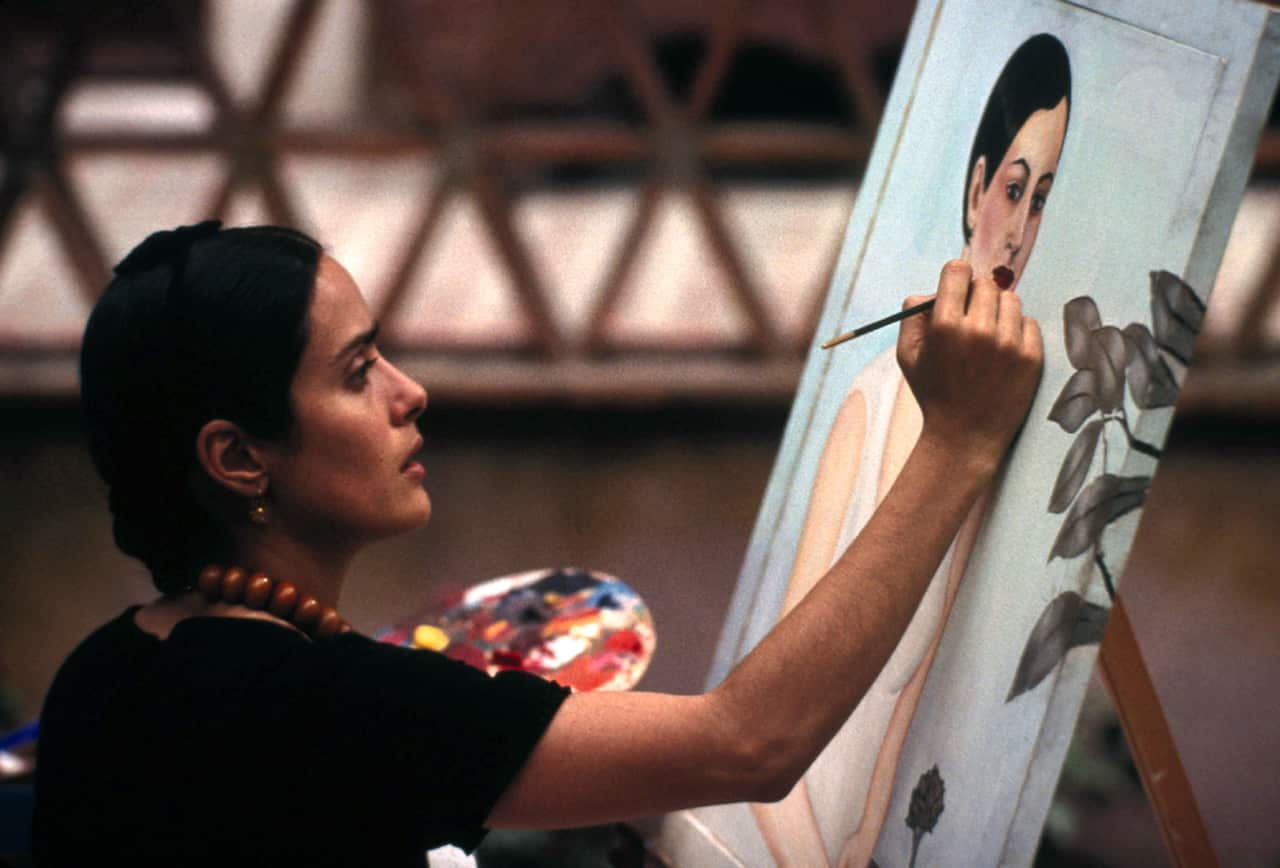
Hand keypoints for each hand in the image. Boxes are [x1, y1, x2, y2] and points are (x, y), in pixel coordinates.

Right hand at [896, 260, 1042, 467]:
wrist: (965, 436)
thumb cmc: (934, 393)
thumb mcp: (908, 356)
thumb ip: (913, 315)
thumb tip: (932, 289)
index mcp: (945, 326)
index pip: (958, 271)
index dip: (956, 278)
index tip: (957, 290)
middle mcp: (978, 330)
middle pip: (986, 284)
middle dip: (977, 297)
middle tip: (971, 320)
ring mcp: (1008, 344)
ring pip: (1011, 300)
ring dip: (999, 312)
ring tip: (988, 338)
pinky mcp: (1031, 357)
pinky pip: (1029, 322)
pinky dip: (1017, 331)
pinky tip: (1002, 353)